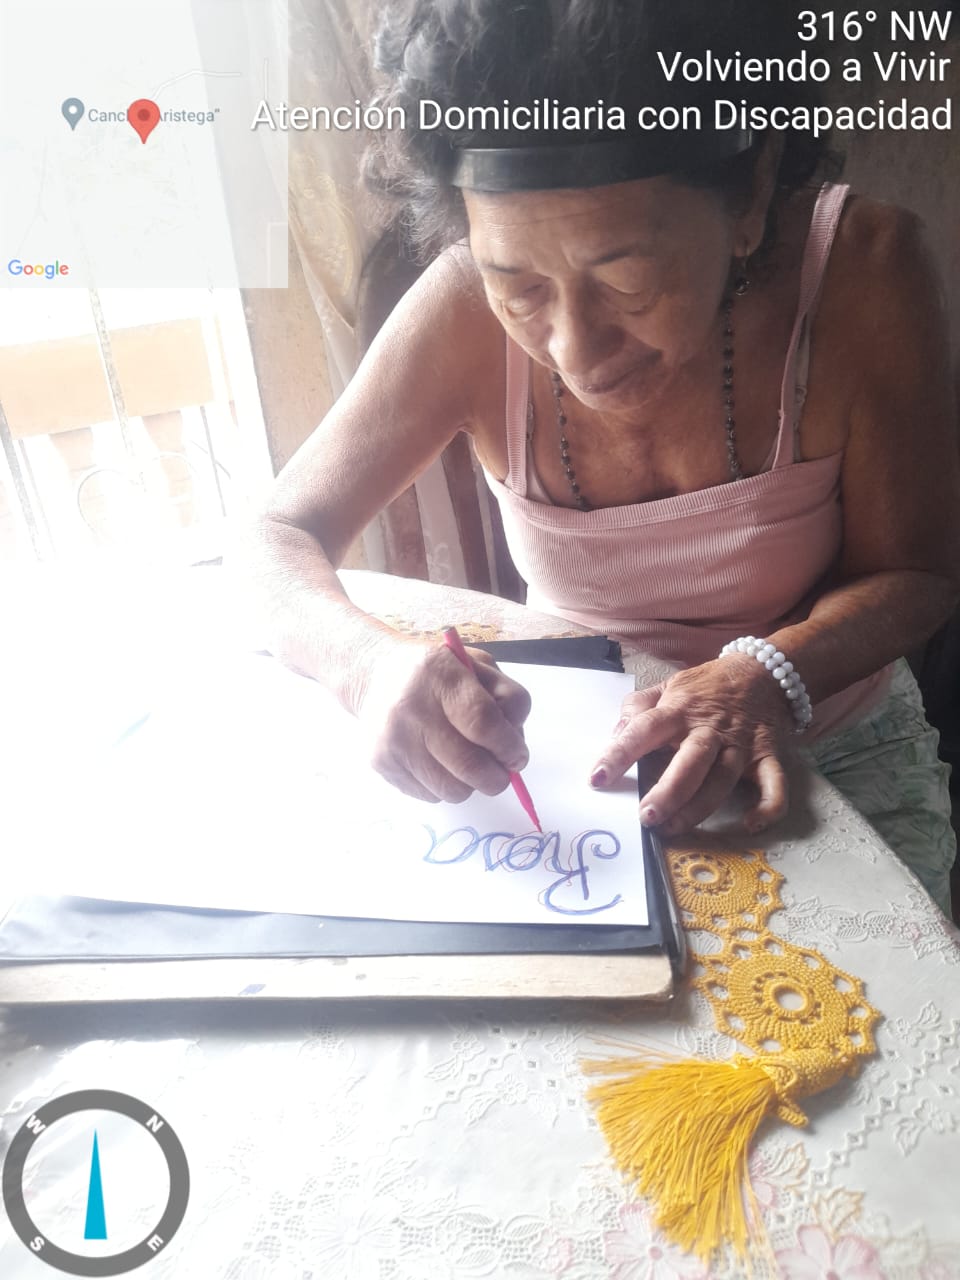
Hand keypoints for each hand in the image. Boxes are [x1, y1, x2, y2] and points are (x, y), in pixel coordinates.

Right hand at [355, 636, 531, 802]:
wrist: (374, 677)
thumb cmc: (438, 674)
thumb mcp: (479, 666)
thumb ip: (508, 697)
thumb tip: (516, 746)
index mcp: (439, 673)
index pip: (483, 723)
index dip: (508, 747)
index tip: (517, 757)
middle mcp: (411, 707)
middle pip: (469, 765)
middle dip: (496, 778)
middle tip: (501, 773)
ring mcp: (392, 739)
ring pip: (451, 790)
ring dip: (470, 785)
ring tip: (467, 763)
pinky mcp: (381, 764)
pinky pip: (430, 796)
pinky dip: (444, 787)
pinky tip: (438, 762)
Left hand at [589, 656, 794, 835]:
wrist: (763, 671)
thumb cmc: (706, 687)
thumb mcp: (669, 686)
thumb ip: (639, 706)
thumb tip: (616, 732)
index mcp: (678, 710)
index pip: (644, 730)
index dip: (619, 753)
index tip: (598, 778)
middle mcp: (709, 729)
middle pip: (690, 761)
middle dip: (669, 791)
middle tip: (646, 816)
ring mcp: (741, 744)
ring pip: (723, 779)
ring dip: (699, 807)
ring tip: (674, 827)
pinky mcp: (768, 755)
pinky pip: (775, 784)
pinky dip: (768, 807)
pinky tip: (749, 825)